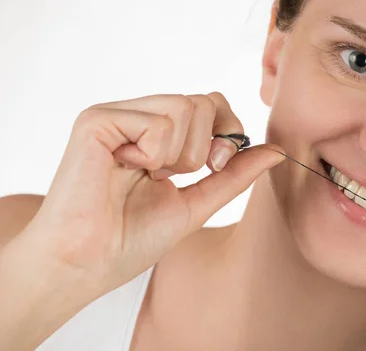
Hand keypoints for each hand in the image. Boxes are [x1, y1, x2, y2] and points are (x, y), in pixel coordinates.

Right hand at [18, 93, 284, 294]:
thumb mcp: (199, 201)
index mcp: (159, 133)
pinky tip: (127, 169)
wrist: (88, 264)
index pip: (212, 103)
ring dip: (179, 155)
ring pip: (186, 107)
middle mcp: (139, 116)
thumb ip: (235, 174)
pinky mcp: (98, 120)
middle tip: (173, 175)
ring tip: (146, 175)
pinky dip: (155, 155)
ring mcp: (118, 114)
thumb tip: (277, 151)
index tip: (215, 166)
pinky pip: (158, 122)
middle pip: (205, 101)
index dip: (228, 131)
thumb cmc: (132, 238)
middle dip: (205, 148)